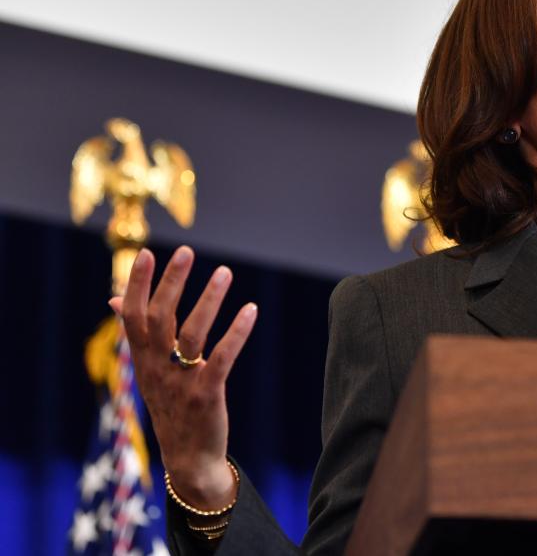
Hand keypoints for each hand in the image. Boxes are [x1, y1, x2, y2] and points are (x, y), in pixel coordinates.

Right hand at [111, 246, 256, 509]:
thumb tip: (114, 299)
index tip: (145, 253)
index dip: (136, 285)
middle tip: (186, 251)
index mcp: (142, 361)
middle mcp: (156, 369)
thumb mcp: (149, 371)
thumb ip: (137, 334)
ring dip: (208, 300)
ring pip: (192, 334)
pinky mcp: (206, 395)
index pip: (132, 316)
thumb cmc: (172, 406)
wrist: (189, 459)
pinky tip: (250, 310)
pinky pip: (222, 358)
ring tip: (225, 272)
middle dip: (171, 283)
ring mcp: (180, 382)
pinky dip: (236, 333)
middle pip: (159, 319)